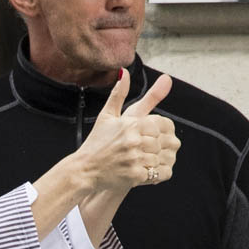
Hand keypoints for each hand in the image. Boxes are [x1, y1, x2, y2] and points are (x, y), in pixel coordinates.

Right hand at [78, 68, 179, 193]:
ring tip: (151, 160)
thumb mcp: (107, 116)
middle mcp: (134, 141)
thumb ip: (118, 94)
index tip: (157, 135)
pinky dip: (158, 174)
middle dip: (162, 146)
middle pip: (163, 141)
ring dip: (160, 160)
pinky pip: (158, 174)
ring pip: (161, 157)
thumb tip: (124, 72)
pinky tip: (150, 171)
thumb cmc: (96, 143)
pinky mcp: (135, 176)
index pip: (161, 123)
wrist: (84, 170)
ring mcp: (135, 159)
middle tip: (157, 149)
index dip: (162, 130)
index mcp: (131, 124)